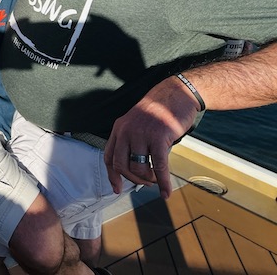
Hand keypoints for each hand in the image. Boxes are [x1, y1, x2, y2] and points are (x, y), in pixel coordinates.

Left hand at [104, 77, 199, 198]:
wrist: (176, 94)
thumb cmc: (159, 111)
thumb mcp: (137, 123)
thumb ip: (132, 141)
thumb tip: (134, 168)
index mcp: (119, 128)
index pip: (109, 156)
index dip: (112, 175)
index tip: (117, 188)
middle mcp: (126, 131)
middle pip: (120, 165)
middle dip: (132, 179)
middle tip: (144, 183)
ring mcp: (141, 135)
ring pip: (138, 168)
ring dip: (147, 180)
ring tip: (155, 180)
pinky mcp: (159, 138)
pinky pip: (158, 167)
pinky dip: (163, 182)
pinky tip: (166, 192)